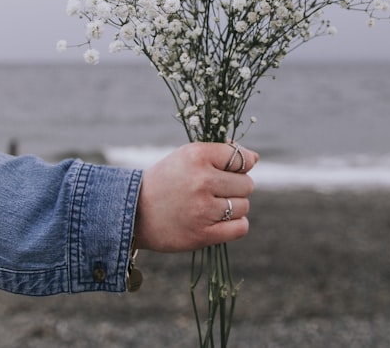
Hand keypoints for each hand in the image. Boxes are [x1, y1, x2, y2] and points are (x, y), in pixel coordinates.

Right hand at [133, 142, 258, 251]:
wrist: (134, 212)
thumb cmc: (167, 180)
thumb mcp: (187, 156)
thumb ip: (221, 153)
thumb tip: (254, 158)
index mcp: (197, 156)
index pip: (241, 159)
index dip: (240, 165)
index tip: (227, 170)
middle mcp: (201, 181)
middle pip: (247, 184)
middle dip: (236, 187)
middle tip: (215, 190)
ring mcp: (202, 209)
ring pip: (244, 206)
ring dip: (234, 207)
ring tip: (213, 206)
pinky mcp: (203, 235)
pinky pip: (241, 228)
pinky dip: (236, 225)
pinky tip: (221, 220)